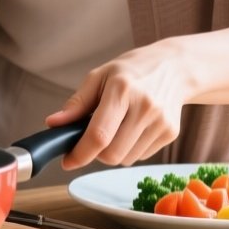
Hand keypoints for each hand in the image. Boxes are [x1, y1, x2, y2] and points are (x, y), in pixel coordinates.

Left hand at [45, 42, 190, 169]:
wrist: (175, 67)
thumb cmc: (131, 70)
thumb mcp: (99, 76)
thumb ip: (77, 103)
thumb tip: (54, 124)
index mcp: (122, 90)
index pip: (99, 134)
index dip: (80, 153)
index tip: (68, 160)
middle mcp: (145, 107)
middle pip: (112, 154)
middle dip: (96, 153)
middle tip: (94, 138)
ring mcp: (160, 122)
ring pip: (126, 159)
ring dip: (114, 152)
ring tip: (117, 127)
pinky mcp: (171, 133)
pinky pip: (141, 156)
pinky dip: (130, 149)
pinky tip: (133, 127)